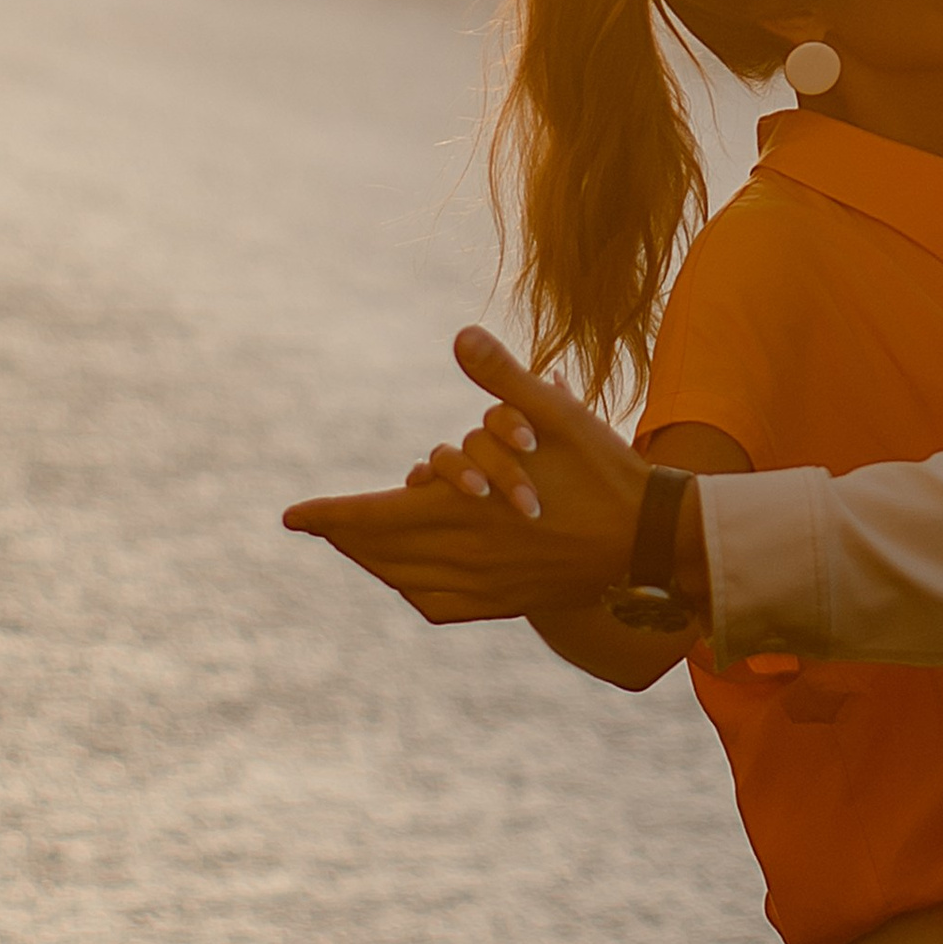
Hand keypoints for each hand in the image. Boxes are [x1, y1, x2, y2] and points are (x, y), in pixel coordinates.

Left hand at [283, 328, 647, 624]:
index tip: (291, 516)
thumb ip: (503, 377)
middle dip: (344, 535)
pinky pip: (439, 606)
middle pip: (380, 552)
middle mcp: (465, 556)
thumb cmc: (603, 471)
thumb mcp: (555, 414)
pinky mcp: (507, 604)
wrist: (651, 538)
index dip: (328, 515)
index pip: (372, 516)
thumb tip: (461, 337)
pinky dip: (411, 590)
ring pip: (405, 580)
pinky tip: (409, 579)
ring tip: (356, 544)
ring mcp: (487, 587)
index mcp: (465, 511)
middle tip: (320, 524)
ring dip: (373, 561)